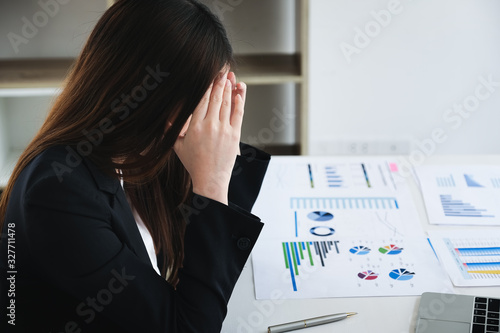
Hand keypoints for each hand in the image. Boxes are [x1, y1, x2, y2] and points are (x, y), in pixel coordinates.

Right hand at [174, 71, 246, 204]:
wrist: (210, 179)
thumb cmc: (193, 163)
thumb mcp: (177, 146)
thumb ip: (172, 130)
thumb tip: (164, 117)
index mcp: (194, 126)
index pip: (200, 101)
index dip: (205, 87)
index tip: (207, 77)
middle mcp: (209, 126)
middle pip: (214, 98)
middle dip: (218, 83)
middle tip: (220, 71)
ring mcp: (223, 130)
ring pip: (226, 104)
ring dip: (228, 89)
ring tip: (229, 78)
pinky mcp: (234, 135)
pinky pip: (238, 114)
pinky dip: (239, 102)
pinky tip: (239, 93)